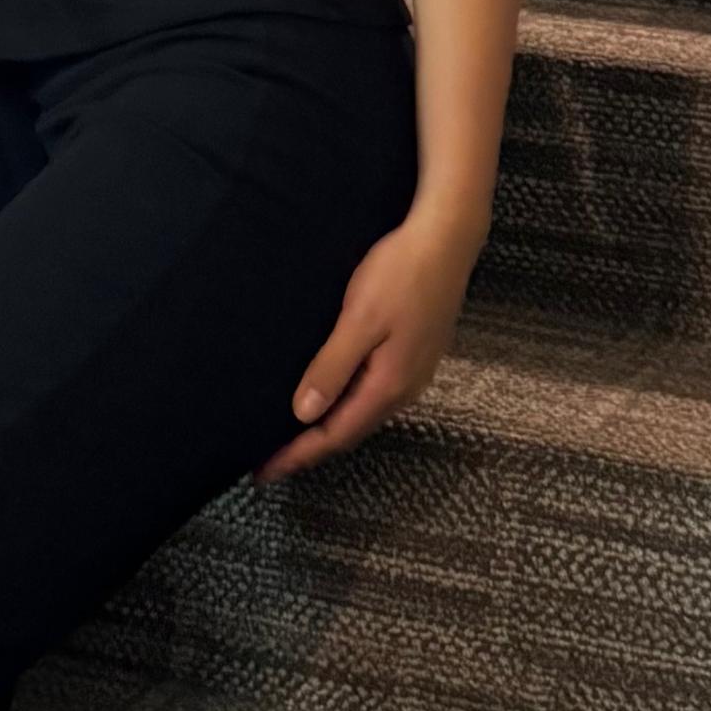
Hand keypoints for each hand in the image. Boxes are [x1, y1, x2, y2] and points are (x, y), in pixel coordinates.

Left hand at [255, 202, 484, 482]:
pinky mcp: (414, 354)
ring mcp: (413, 372)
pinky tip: (330, 395)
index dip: (298, 456)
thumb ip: (333, 368)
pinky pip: (373, 393)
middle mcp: (404, 388)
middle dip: (310, 447)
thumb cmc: (401, 273)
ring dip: (328, 426)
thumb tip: (303, 414)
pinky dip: (346, 404)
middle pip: (350, 430)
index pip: (335, 435)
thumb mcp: (360, 319)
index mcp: (388, 386)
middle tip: (269, 457)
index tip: (263, 471)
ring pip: (363, 413)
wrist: (447, 238)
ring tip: (293, 433)